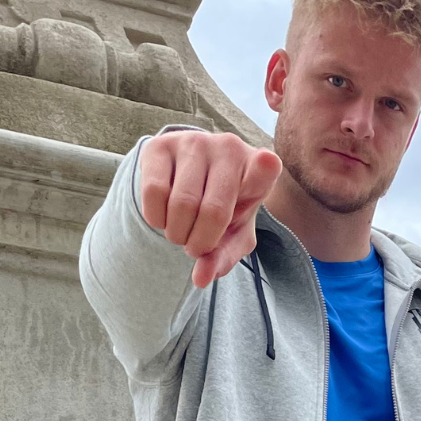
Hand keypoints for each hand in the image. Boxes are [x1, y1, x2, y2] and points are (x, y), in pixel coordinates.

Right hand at [138, 129, 282, 288]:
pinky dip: (156, 219)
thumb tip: (200, 278)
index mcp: (259, 170)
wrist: (194, 177)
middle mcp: (229, 148)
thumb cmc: (225, 209)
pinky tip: (164, 217)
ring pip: (181, 204)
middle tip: (195, 246)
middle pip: (213, 212)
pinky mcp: (160, 145)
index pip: (265, 169)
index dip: (264, 169)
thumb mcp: (233, 235)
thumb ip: (223, 257)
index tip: (267, 163)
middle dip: (199, 243)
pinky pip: (154, 192)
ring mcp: (194, 142)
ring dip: (176, 234)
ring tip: (181, 232)